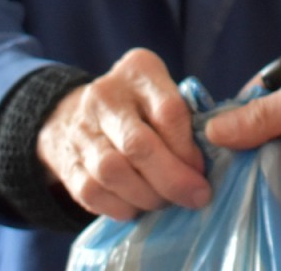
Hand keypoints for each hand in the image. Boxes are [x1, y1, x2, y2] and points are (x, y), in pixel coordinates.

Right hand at [36, 48, 211, 219]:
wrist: (72, 112)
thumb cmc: (136, 104)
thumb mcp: (162, 91)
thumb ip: (186, 116)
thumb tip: (213, 156)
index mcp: (138, 72)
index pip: (168, 111)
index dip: (188, 148)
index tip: (203, 170)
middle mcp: (105, 96)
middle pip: (139, 145)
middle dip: (173, 179)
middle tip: (195, 196)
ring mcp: (81, 129)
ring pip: (113, 172)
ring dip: (147, 196)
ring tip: (166, 202)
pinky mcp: (67, 162)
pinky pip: (92, 192)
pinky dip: (120, 206)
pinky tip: (138, 207)